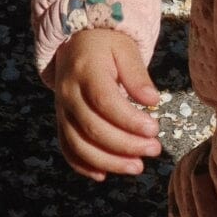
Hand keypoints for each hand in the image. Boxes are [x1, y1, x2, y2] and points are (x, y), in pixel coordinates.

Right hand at [52, 28, 161, 181]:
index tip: (154, 129)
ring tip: (137, 167)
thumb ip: (138, 75)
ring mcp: (61, 110)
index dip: (129, 120)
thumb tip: (152, 99)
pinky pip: (67, 149)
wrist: (76, 41)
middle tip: (154, 150)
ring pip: (79, 144)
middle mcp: (68, 93)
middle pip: (93, 128)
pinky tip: (104, 175)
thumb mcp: (126, 50)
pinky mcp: (61, 122)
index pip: (105, 101)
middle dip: (126, 145)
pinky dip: (83, 165)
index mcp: (85, 71)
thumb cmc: (106, 45)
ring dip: (108, 162)